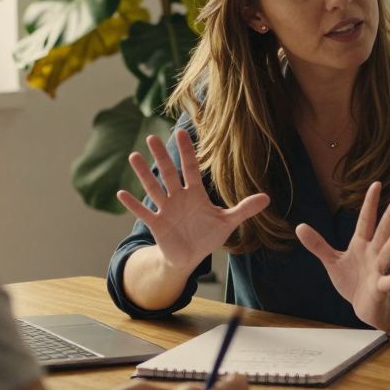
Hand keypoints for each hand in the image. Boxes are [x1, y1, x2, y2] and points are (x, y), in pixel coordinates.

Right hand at [118, 131, 270, 271]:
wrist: (190, 257)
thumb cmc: (207, 236)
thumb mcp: (227, 222)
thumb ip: (244, 209)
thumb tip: (267, 198)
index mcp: (195, 194)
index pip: (190, 169)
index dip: (187, 152)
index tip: (181, 133)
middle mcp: (178, 198)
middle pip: (169, 174)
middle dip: (162, 157)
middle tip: (152, 137)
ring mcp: (166, 210)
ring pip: (153, 188)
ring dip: (144, 174)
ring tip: (133, 157)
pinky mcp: (157, 225)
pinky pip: (143, 212)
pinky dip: (133, 204)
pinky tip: (122, 193)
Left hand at [296, 182, 389, 330]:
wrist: (364, 307)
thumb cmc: (352, 280)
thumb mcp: (332, 261)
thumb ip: (318, 244)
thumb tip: (299, 226)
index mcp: (361, 244)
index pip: (366, 220)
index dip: (370, 203)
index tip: (376, 184)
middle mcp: (373, 253)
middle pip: (382, 231)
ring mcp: (378, 270)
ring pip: (387, 253)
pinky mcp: (379, 288)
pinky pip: (385, 283)